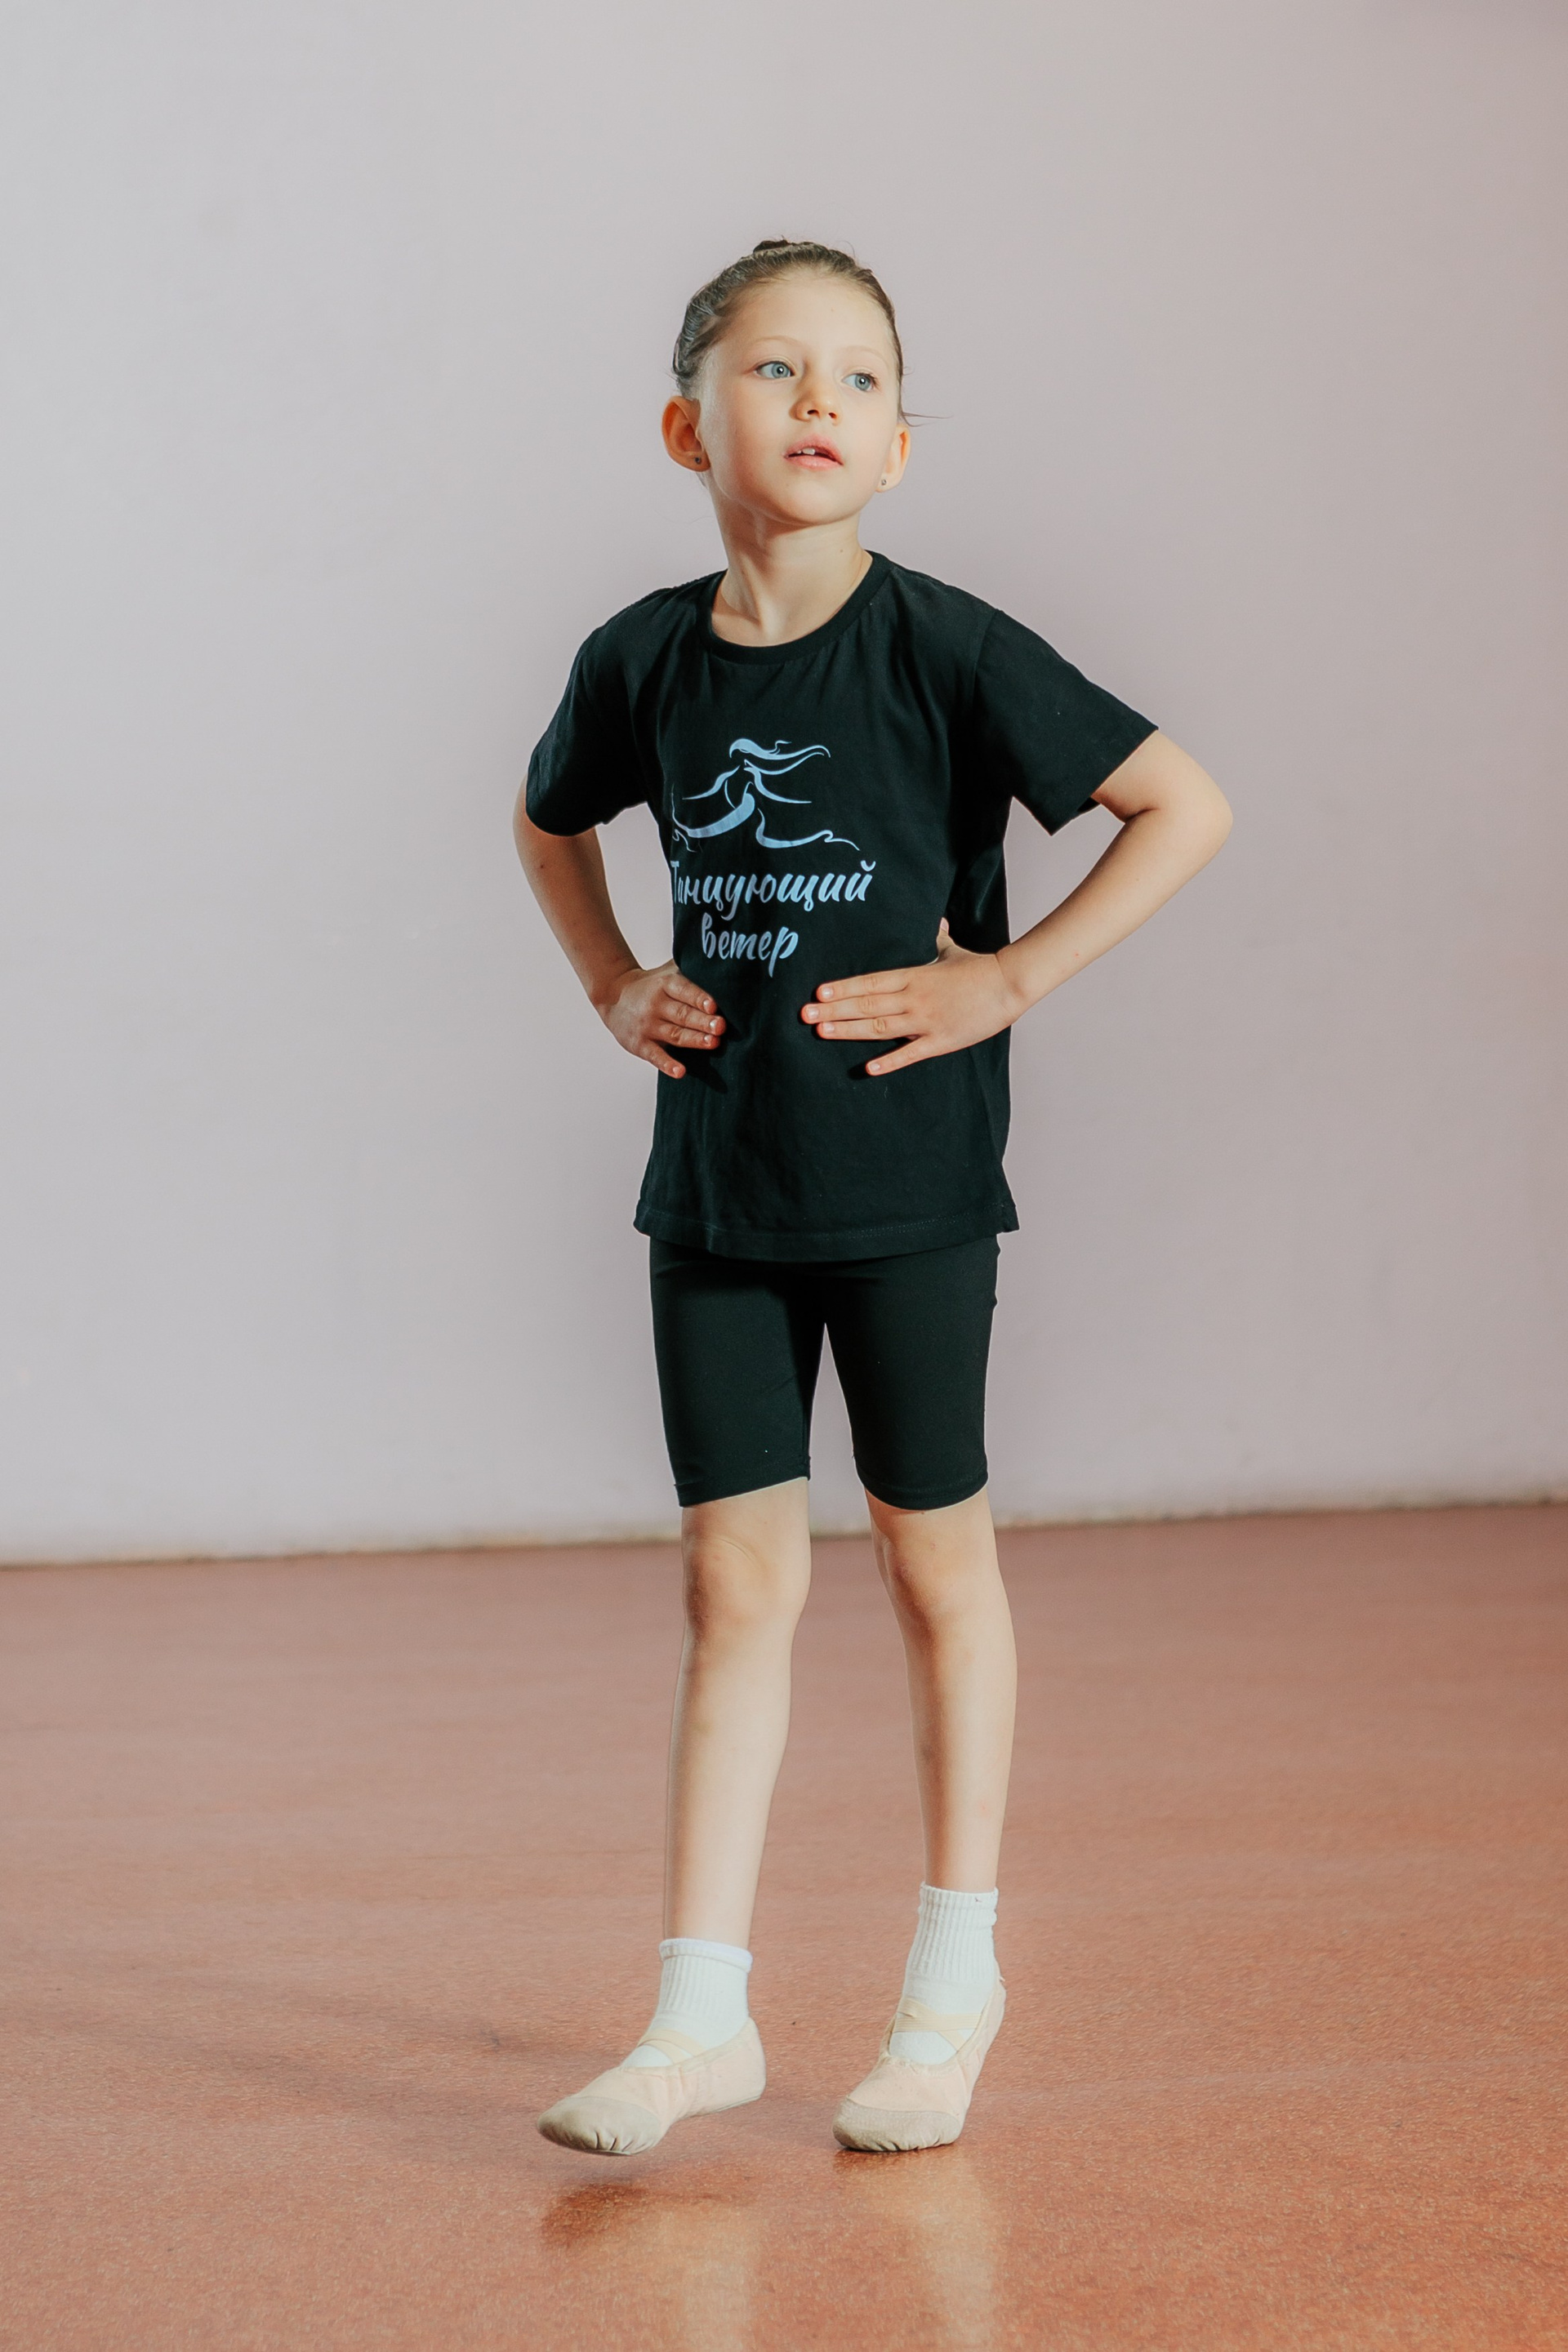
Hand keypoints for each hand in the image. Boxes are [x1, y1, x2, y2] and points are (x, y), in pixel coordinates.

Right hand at [598, 960, 724, 1077]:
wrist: (612, 995)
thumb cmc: (651, 985)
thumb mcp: (667, 971)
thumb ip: (691, 970)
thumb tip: (723, 966)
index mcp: (665, 984)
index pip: (684, 990)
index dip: (699, 998)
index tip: (714, 1006)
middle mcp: (656, 1004)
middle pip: (683, 1014)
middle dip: (703, 1021)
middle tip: (721, 1027)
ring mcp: (647, 1025)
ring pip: (674, 1034)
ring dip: (694, 1039)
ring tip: (713, 1043)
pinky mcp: (639, 1044)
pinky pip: (655, 1056)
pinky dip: (667, 1065)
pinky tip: (681, 1072)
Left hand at [800, 922, 1027, 1075]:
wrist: (1009, 983)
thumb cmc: (979, 966)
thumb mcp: (952, 950)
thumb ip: (937, 938)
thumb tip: (935, 920)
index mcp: (914, 975)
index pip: (870, 982)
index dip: (843, 987)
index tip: (818, 992)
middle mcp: (914, 998)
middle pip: (867, 1005)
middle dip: (833, 1010)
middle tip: (804, 1015)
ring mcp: (926, 1021)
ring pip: (880, 1028)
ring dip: (850, 1031)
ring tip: (822, 1032)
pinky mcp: (941, 1041)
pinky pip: (910, 1054)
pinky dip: (889, 1061)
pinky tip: (868, 1068)